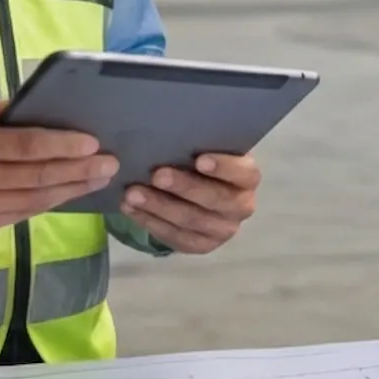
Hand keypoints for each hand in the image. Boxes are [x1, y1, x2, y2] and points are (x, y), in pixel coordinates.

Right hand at [0, 92, 117, 235]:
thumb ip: (3, 112)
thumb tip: (48, 112)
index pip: (26, 146)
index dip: (63, 145)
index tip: (94, 142)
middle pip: (36, 177)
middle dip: (79, 170)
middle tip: (111, 163)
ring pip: (32, 201)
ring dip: (71, 190)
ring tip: (100, 179)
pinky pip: (19, 215)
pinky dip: (47, 203)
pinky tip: (69, 192)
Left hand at [119, 152, 260, 253]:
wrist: (199, 192)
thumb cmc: (200, 161)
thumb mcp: (207, 149)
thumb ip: (198, 144)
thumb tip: (170, 133)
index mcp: (247, 178)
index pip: (243, 173)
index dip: (223, 168)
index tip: (199, 160)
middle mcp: (241, 206)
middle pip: (215, 199)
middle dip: (184, 187)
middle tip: (156, 175)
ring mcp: (223, 230)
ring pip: (191, 220)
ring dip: (159, 206)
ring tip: (132, 193)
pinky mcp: (202, 246)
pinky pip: (175, 237)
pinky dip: (150, 222)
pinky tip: (130, 208)